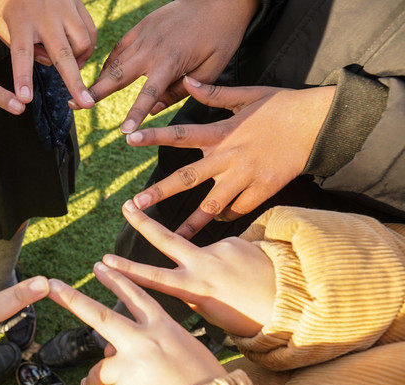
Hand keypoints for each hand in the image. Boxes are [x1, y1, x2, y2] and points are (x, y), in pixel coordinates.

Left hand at [0, 0, 96, 106]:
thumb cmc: (9, 0)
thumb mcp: (1, 23)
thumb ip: (20, 47)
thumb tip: (49, 62)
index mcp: (20, 23)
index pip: (21, 55)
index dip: (23, 78)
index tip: (24, 99)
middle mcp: (45, 18)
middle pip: (62, 54)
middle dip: (74, 82)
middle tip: (85, 103)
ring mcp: (64, 10)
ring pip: (82, 43)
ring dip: (79, 60)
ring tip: (71, 67)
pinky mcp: (78, 4)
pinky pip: (90, 31)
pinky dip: (88, 46)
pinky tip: (79, 51)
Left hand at [48, 268, 225, 384]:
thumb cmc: (202, 382)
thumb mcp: (182, 349)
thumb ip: (148, 342)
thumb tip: (111, 349)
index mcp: (162, 327)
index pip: (136, 296)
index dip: (117, 280)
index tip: (100, 266)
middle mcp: (143, 340)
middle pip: (100, 316)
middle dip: (72, 299)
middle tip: (52, 287)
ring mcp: (130, 364)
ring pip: (103, 367)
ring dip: (104, 379)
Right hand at [81, 0, 258, 132]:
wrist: (219, 0)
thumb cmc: (220, 36)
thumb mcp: (211, 69)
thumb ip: (181, 91)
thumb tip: (153, 110)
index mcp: (170, 62)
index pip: (148, 95)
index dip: (136, 115)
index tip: (124, 132)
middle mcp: (151, 49)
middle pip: (117, 75)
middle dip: (95, 92)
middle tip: (75, 105)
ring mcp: (143, 36)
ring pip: (114, 61)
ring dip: (97, 80)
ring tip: (80, 95)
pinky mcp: (141, 27)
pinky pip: (119, 48)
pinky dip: (108, 62)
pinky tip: (101, 75)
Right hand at [104, 199, 275, 336]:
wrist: (293, 300)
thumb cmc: (250, 317)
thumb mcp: (213, 313)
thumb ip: (193, 293)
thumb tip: (182, 283)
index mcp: (195, 288)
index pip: (152, 277)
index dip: (126, 270)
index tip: (105, 262)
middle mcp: (204, 264)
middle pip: (166, 238)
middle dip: (144, 222)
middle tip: (126, 205)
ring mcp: (221, 248)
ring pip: (204, 252)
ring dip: (212, 266)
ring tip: (238, 285)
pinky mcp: (238, 240)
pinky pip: (225, 250)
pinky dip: (231, 262)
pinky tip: (248, 274)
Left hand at [128, 78, 335, 238]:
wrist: (321, 123)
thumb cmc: (282, 106)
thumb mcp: (247, 95)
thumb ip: (213, 94)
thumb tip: (188, 81)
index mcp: (222, 133)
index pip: (180, 134)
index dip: (154, 136)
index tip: (129, 139)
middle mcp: (229, 157)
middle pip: (187, 178)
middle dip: (159, 193)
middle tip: (135, 206)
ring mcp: (246, 176)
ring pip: (212, 204)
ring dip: (192, 222)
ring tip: (173, 237)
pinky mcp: (264, 190)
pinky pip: (240, 210)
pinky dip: (228, 217)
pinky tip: (217, 224)